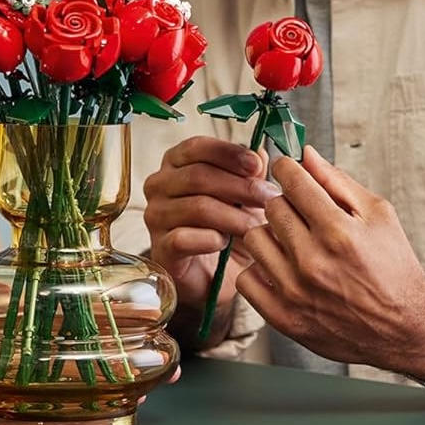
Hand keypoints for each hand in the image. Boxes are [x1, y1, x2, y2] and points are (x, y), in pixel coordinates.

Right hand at [143, 137, 275, 314]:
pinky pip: (184, 238)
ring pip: (197, 207)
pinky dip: (210, 240)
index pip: (197, 147)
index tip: (257, 165)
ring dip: (233, 217)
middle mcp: (160, 185)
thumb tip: (262, 154)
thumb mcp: (244, 198)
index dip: (228, 153)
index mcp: (176, 164)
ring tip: (255, 227)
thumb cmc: (226, 229)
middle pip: (198, 176)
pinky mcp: (160, 247)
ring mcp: (156, 216)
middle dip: (240, 187)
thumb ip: (250, 174)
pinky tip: (224, 244)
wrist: (214, 276)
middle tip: (269, 199)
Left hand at [236, 146, 424, 371]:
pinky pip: (246, 279)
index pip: (292, 180)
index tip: (292, 173)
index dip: (289, 169)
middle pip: (271, 207)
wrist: (404, 328)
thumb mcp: (379, 215)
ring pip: (254, 239)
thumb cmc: (394, 268)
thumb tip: (305, 154)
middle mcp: (312, 261)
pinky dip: (261, 271)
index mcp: (338, 231)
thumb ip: (338, 182)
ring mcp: (294, 291)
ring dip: (271, 236)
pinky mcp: (283, 317)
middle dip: (285, 203)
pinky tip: (282, 270)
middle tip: (301, 214)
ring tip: (292, 243)